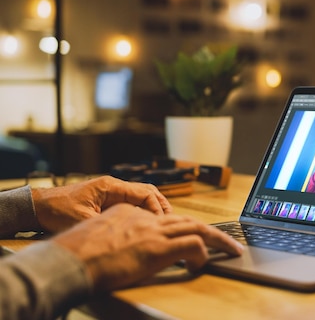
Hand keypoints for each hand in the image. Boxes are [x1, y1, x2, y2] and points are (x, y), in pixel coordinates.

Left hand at [31, 175, 171, 232]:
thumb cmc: (56, 211)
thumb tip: (129, 233)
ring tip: (162, 223)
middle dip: (160, 206)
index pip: (144, 193)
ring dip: (153, 207)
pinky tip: (145, 223)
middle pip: (147, 191)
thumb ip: (107, 223)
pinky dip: (142, 210)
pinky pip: (132, 202)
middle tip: (170, 222)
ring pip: (141, 196)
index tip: (161, 223)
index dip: (156, 208)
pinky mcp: (107, 199)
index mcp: (110, 187)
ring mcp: (111, 192)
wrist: (38, 206)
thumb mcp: (83, 219)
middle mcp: (114, 186)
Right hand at [53, 203, 243, 291]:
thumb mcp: (97, 239)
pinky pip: (192, 246)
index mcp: (130, 213)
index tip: (193, 238)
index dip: (183, 229)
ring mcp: (153, 232)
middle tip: (228, 240)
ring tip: (232, 249)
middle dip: (211, 231)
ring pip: (198, 228)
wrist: (67, 260)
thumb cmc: (74, 256)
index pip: (166, 219)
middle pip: (188, 220)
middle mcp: (145, 219)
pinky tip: (202, 264)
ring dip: (219, 240)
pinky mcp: (157, 248)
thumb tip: (124, 252)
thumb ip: (115, 239)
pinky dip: (203, 254)